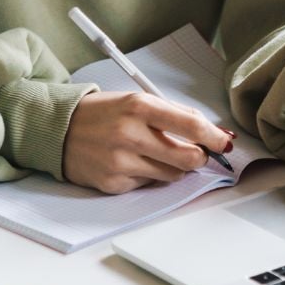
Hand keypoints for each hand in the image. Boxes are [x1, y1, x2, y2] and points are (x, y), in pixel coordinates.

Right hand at [63, 91, 233, 193]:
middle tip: (197, 152)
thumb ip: (173, 113)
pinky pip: (148, 184)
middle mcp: (130, 134)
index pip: (190, 124)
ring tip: (156, 153)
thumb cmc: (103, 113)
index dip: (214, 136)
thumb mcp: (136, 100)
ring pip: (172, 174)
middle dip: (199, 157)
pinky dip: (149, 175)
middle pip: (188, 157)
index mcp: (139, 106)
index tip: (225, 142)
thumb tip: (211, 130)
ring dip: (174, 166)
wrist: (59, 129)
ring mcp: (121, 161)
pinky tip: (133, 162)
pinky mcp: (113, 183)